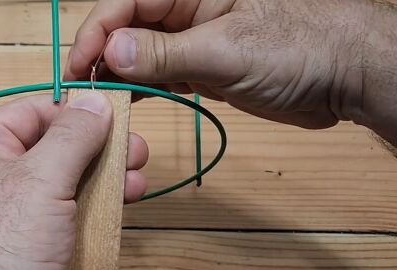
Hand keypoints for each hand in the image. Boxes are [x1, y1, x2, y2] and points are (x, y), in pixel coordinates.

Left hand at [0, 92, 148, 269]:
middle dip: (100, 148)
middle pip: (55, 148)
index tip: (116, 116)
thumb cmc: (0, 249)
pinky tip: (122, 207)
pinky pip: (68, 217)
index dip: (75, 111)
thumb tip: (94, 99)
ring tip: (138, 183)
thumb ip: (72, 135)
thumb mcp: (41, 178)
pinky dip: (95, 210)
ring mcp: (15, 214)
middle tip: (138, 153)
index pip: (33, 112)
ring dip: (104, 180)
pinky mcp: (33, 246)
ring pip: (66, 184)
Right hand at [65, 0, 396, 144]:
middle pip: (126, 27)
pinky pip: (160, 74)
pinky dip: (142, 89)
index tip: (77, 66)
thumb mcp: (227, 49)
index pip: (126, 2)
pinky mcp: (202, 68)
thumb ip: (165, 53)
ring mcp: (193, 38)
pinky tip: (127, 103)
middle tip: (82, 92)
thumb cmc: (301, 46)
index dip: (96, 32)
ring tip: (100, 103)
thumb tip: (112, 52)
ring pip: (139, 53)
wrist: (346, 77)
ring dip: (118, 76)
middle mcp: (187, 8)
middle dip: (101, 56)